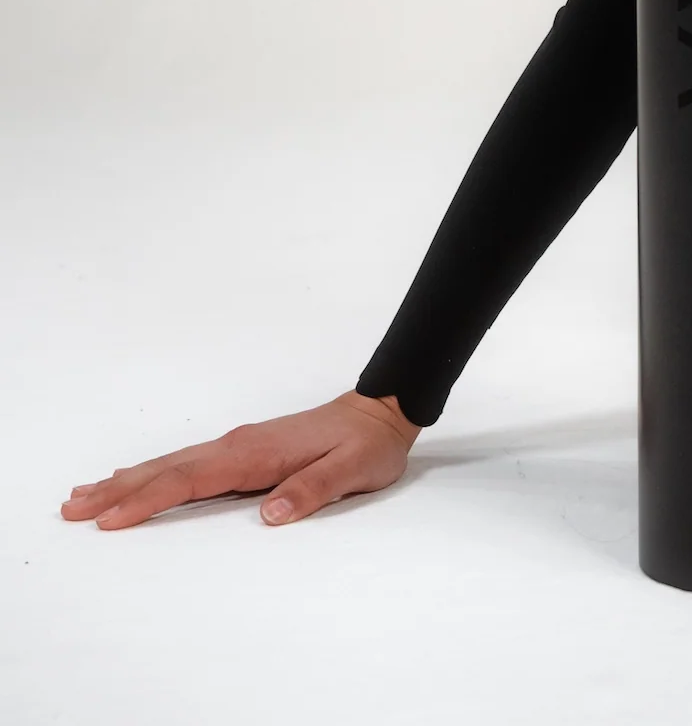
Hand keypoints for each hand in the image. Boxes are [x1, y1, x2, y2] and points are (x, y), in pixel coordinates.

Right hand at [60, 391, 421, 530]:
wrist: (383, 408)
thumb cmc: (368, 444)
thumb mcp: (352, 470)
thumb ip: (313, 490)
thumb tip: (270, 514)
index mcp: (258, 453)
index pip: (192, 479)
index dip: (149, 499)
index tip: (110, 518)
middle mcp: (241, 444)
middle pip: (169, 468)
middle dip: (120, 489)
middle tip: (72, 507)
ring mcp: (240, 444)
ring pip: (174, 463)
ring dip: (129, 479)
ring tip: (85, 494)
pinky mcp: (245, 448)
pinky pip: (189, 462)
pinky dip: (155, 470)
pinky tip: (136, 477)